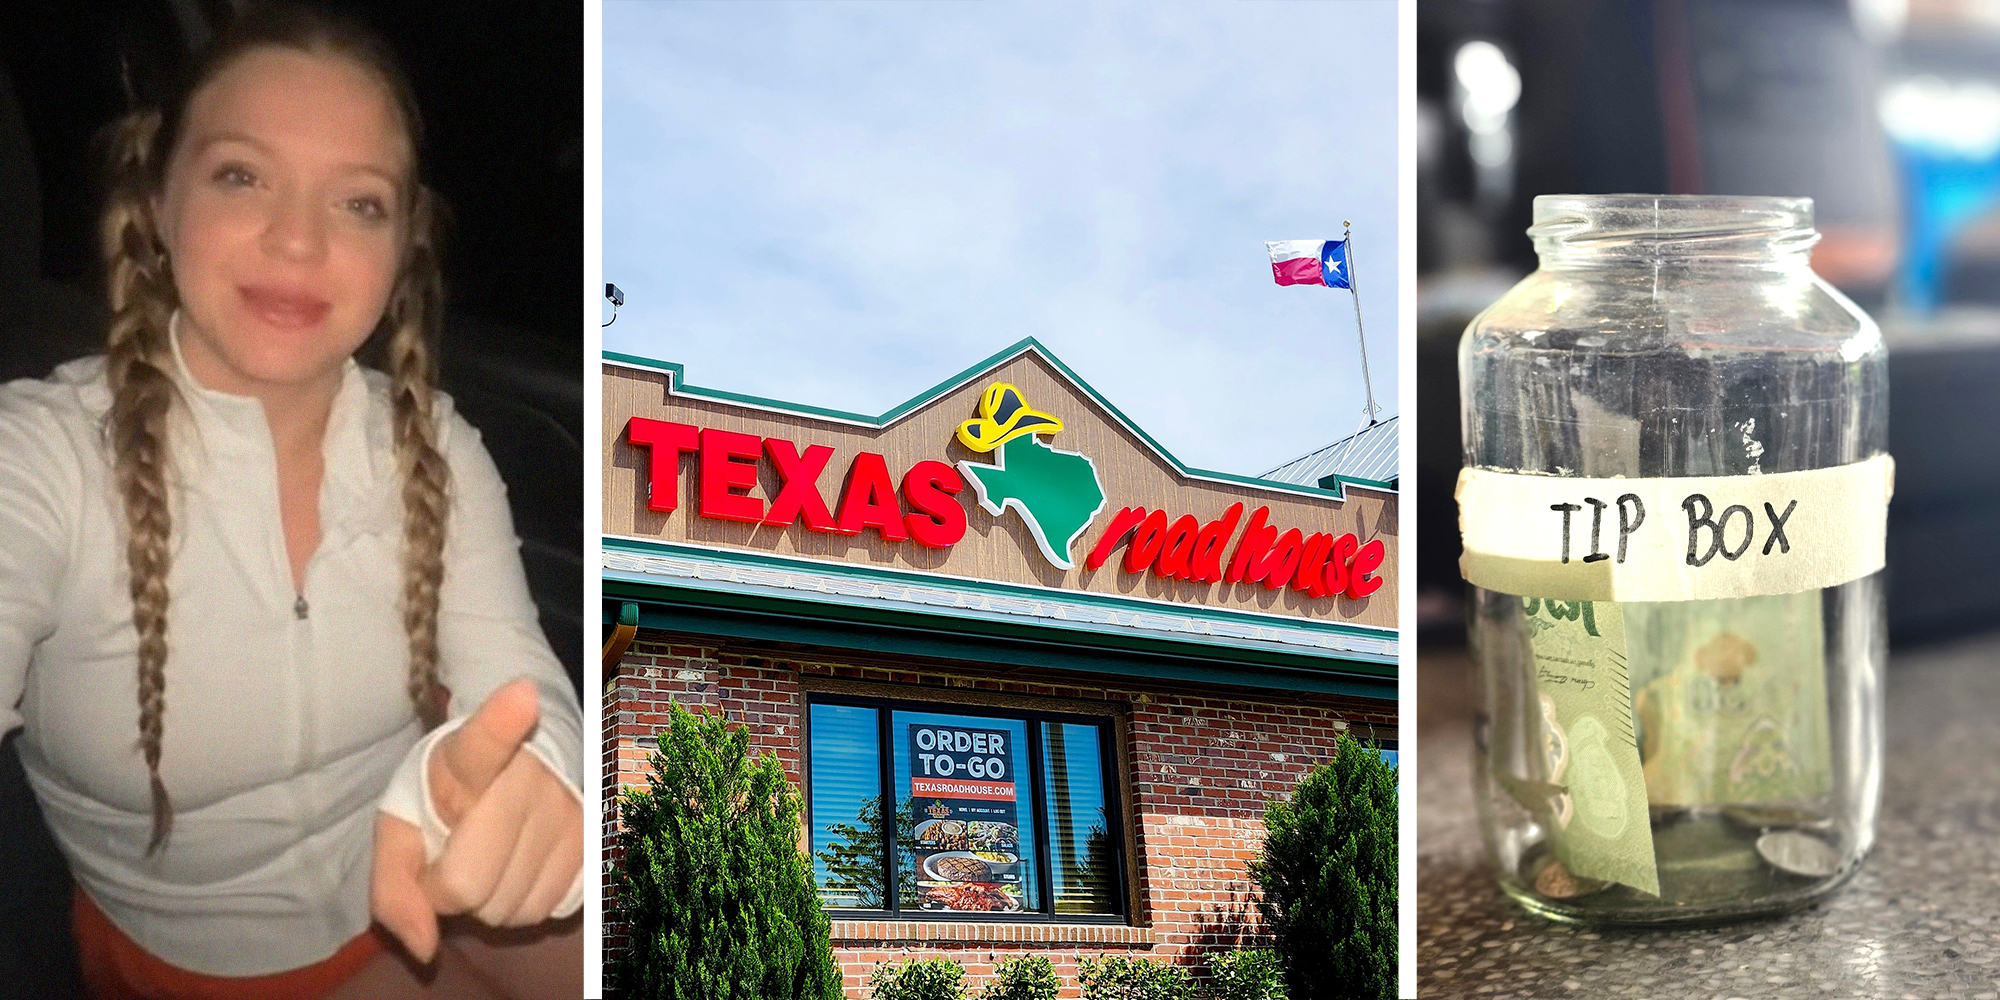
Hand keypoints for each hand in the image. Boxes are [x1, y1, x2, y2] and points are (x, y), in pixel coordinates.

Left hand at [372, 678, 584, 961]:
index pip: (487, 739)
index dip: (503, 720)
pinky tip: (518, 869)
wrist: (518, 767)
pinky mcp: (593, 837)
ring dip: (487, 903)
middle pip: (470, 883)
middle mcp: (530, 776)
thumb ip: (393, 887)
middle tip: (452, 858)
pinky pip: (546, 909)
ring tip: (487, 860)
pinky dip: (522, 905)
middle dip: (448, 892)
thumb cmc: (446, 799)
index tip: (522, 694)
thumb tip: (425, 948)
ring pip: (511, 906)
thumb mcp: (400, 829)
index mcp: (467, 758)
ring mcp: (569, 807)